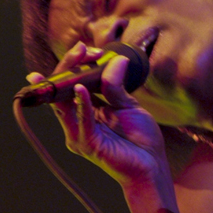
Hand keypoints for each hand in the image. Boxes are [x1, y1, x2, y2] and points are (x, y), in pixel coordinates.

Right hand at [27, 42, 177, 210]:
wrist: (151, 164)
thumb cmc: (139, 138)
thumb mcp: (128, 105)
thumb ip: (116, 85)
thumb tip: (116, 60)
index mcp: (85, 112)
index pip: (70, 85)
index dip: (73, 65)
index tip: (83, 48)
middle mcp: (76, 122)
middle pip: (61, 91)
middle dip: (68, 67)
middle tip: (79, 49)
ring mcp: (79, 134)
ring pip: (64, 105)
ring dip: (69, 80)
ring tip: (78, 58)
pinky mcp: (87, 145)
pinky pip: (81, 122)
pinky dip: (81, 105)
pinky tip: (81, 89)